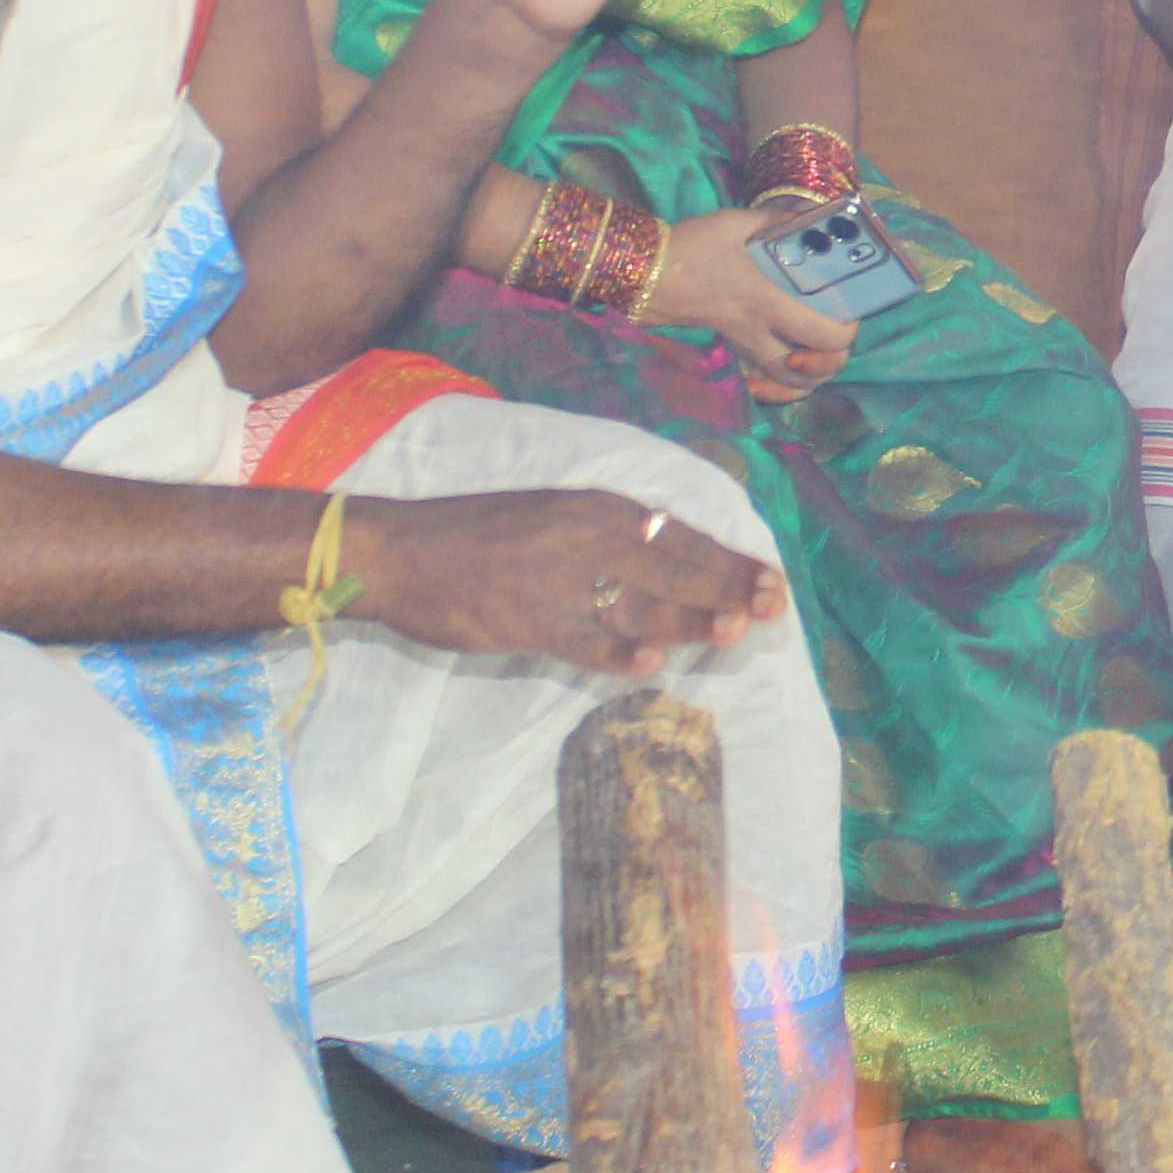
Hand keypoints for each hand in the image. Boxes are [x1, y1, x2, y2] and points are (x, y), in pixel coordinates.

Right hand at [355, 487, 780, 673]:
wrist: (400, 550)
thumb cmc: (480, 535)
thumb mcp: (556, 516)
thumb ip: (611, 537)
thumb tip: (674, 561)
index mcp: (597, 508)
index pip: (680, 536)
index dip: (729, 561)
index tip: (771, 582)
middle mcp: (586, 538)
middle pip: (671, 567)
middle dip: (726, 589)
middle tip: (771, 611)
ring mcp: (556, 581)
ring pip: (638, 602)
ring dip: (690, 619)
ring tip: (733, 633)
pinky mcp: (525, 620)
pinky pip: (580, 639)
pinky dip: (616, 650)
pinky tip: (651, 663)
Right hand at [649, 206, 864, 402]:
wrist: (645, 271)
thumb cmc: (693, 245)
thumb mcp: (738, 222)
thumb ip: (780, 222)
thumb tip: (811, 220)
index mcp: (766, 301)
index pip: (824, 335)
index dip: (847, 330)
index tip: (849, 309)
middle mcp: (758, 332)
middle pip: (809, 373)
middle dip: (832, 360)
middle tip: (834, 334)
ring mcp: (742, 346)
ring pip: (787, 384)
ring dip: (810, 375)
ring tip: (817, 351)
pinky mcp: (731, 348)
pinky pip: (765, 379)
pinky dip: (782, 381)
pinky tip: (790, 362)